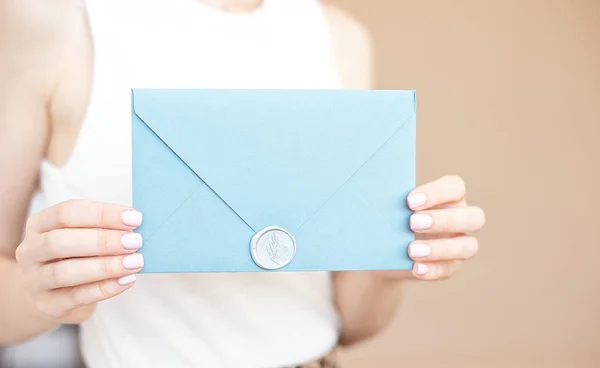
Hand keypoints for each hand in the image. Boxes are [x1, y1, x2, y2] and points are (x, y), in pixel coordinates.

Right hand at [15, 200, 143, 323]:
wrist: (53, 293)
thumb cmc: (76, 255)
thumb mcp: (83, 235)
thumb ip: (104, 228)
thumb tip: (137, 223)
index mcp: (40, 224)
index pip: (67, 212)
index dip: (102, 214)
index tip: (135, 218)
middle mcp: (31, 250)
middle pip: (59, 241)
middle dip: (102, 241)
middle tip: (135, 242)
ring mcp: (35, 280)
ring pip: (64, 272)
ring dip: (105, 266)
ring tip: (135, 262)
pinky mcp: (48, 305)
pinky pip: (76, 297)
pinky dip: (105, 288)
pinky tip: (128, 280)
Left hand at [377, 175, 484, 280]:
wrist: (382, 249)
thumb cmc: (390, 218)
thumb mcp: (390, 208)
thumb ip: (392, 202)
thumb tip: (379, 197)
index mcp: (449, 196)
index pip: (455, 187)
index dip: (436, 193)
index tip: (410, 201)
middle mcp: (462, 218)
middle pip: (474, 217)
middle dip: (443, 220)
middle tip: (412, 223)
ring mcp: (460, 243)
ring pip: (469, 246)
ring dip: (440, 248)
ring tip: (412, 250)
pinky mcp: (451, 265)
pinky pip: (449, 269)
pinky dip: (432, 270)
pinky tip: (415, 268)